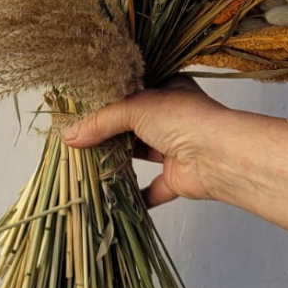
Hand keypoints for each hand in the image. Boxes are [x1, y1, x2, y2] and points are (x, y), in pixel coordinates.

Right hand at [60, 77, 226, 206]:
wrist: (218, 156)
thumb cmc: (184, 118)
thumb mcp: (135, 107)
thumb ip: (101, 121)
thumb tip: (69, 135)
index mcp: (167, 89)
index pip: (132, 92)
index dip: (107, 101)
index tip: (81, 109)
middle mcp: (172, 117)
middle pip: (133, 125)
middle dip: (109, 133)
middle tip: (78, 138)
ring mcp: (175, 147)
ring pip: (140, 155)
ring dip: (118, 161)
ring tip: (86, 162)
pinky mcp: (177, 177)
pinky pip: (153, 189)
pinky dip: (136, 196)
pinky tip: (114, 198)